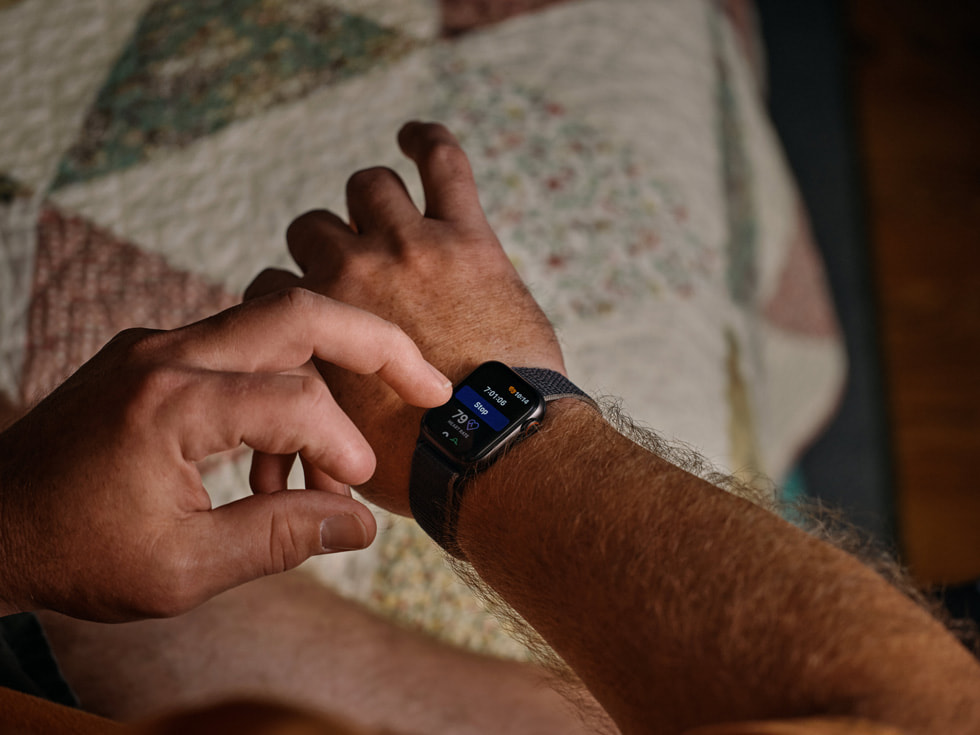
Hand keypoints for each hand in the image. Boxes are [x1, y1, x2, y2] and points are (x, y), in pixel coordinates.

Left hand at [0, 289, 449, 620]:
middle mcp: (164, 355)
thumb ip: (280, 537)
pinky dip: (275, 395)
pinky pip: (236, 354)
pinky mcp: (152, 357)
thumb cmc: (75, 554)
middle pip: (298, 313)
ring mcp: (155, 347)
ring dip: (317, 385)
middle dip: (375, 344)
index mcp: (170, 405)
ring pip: (272, 330)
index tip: (355, 492)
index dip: (341, 446)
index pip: (295, 401)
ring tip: (321, 473)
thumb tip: (359, 524)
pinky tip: (271, 466)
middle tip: (427, 381)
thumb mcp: (183, 569)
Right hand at [245, 122, 565, 514]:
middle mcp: (347, 270)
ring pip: (368, 186)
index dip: (292, 303)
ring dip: (370, 203)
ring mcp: (407, 246)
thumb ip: (301, 414)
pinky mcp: (465, 238)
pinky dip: (428, 141)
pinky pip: (443, 164)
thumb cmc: (417, 464)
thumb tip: (278, 441)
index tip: (313, 321)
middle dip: (325, 251)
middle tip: (354, 277)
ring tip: (384, 219)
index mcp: (310, 321)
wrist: (493, 454)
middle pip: (312, 230)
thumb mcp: (330, 445)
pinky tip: (417, 136)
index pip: (272, 287)